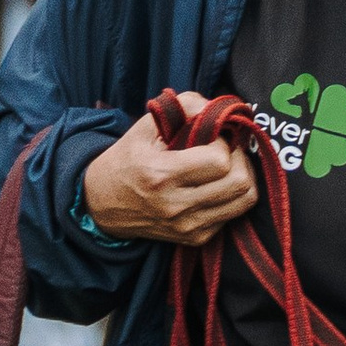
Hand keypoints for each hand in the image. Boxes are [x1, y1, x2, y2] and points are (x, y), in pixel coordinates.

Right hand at [80, 102, 258, 248]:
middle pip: (239, 183)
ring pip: (244, 201)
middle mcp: (175, 205)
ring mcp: (187, 226)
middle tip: (228, 149)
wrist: (101, 205)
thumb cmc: (126, 161)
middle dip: (240, 158)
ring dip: (244, 177)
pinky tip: (217, 185)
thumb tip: (216, 107)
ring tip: (228, 165)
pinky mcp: (194, 238)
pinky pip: (233, 215)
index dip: (223, 143)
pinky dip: (232, 197)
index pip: (219, 161)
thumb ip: (182, 107)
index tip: (213, 136)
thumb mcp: (144, 127)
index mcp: (161, 175)